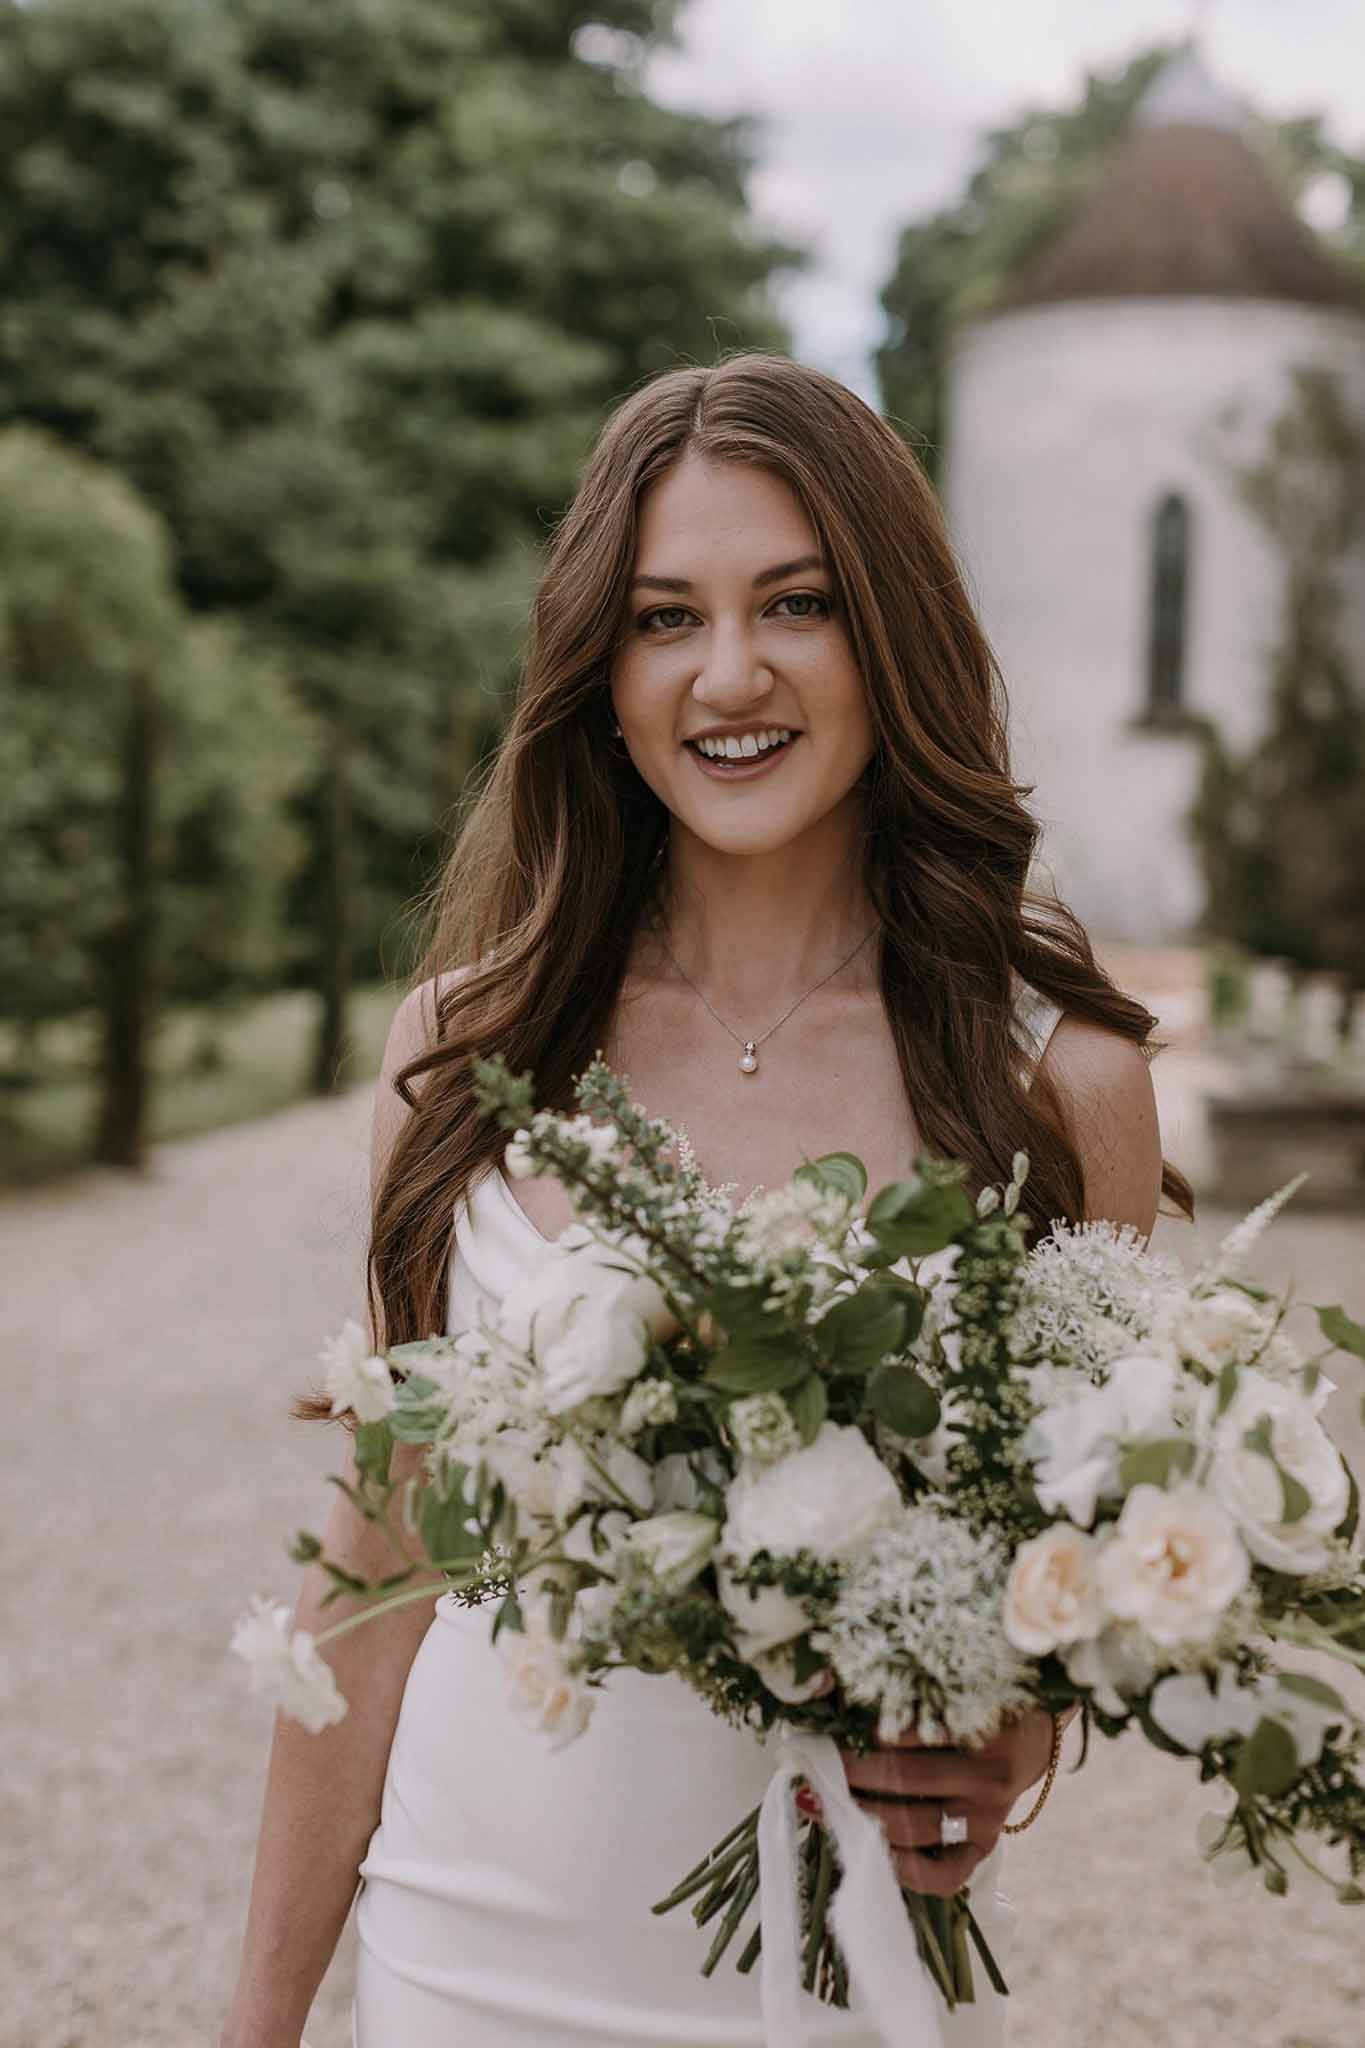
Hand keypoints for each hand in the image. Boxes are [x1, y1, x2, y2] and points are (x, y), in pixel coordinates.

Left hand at [802, 1708, 1056, 1897]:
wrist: (1034, 1737)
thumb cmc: (978, 1703)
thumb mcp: (952, 1686)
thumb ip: (904, 1688)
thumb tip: (824, 1684)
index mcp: (979, 1725)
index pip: (905, 1733)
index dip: (857, 1734)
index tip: (821, 1730)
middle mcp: (987, 1776)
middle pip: (902, 1779)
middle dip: (849, 1774)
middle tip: (811, 1766)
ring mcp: (987, 1818)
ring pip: (912, 1826)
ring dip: (861, 1815)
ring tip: (821, 1802)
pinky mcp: (985, 1848)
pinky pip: (944, 1877)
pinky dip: (905, 1872)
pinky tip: (873, 1853)